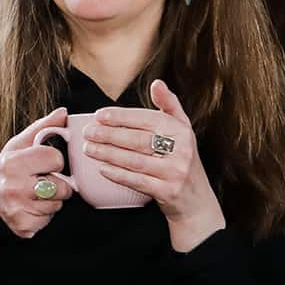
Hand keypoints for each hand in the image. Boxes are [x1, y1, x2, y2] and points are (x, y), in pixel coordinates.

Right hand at [0, 108, 72, 238]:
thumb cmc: (9, 168)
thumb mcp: (21, 144)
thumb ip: (44, 127)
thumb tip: (63, 112)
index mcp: (13, 163)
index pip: (55, 159)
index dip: (54, 161)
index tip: (45, 163)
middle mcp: (13, 187)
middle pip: (62, 187)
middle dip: (58, 184)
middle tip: (42, 180)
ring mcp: (17, 209)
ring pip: (57, 205)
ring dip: (52, 200)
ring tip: (37, 194)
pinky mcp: (23, 226)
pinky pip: (48, 220)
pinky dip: (44, 215)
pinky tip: (32, 207)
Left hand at [85, 80, 225, 250]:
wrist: (196, 200)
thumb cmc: (182, 161)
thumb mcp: (182, 131)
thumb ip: (169, 106)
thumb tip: (157, 84)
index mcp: (181, 130)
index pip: (147, 119)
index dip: (121, 116)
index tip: (99, 116)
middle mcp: (181, 149)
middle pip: (138, 139)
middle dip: (109, 135)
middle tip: (88, 132)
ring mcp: (175, 171)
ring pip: (135, 160)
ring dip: (108, 154)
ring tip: (89, 148)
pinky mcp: (168, 191)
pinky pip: (138, 181)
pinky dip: (118, 174)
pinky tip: (102, 168)